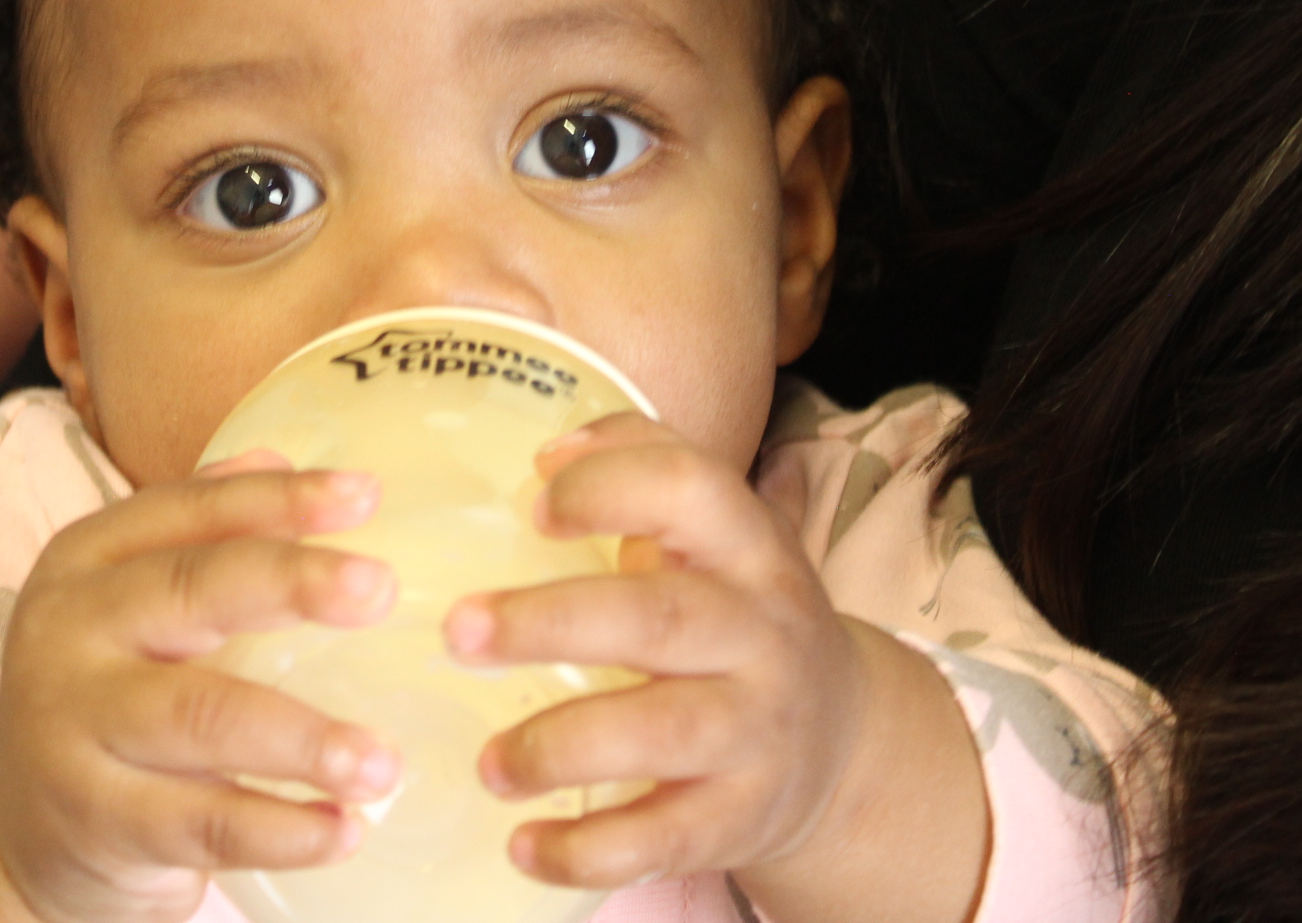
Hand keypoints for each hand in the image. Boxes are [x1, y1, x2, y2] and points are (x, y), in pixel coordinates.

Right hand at [0, 456, 404, 922]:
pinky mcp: (98, 822)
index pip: (187, 510)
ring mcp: (78, 729)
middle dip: (292, 584)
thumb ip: (201, 532)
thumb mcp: (131, 601)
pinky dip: (283, 829)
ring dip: (304, 739)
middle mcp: (72, 631)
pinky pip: (204, 823)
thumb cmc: (107, 689)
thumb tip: (281, 455)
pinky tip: (345, 829)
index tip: (366, 495)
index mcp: (87, 560)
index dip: (276, 500)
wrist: (11, 825)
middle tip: (380, 590)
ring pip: (202, 718)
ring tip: (382, 759)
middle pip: (191, 592)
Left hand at [442, 413, 872, 891]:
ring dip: (560, 746)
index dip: (610, 485)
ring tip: (488, 762)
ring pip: (661, 733)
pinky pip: (664, 838)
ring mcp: (759, 728)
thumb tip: (546, 453)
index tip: (532, 503)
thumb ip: (644, 469)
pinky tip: (524, 846)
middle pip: (659, 618)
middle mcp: (763, 632)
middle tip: (460, 631)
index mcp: (750, 547)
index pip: (693, 488)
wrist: (842, 741)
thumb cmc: (738, 616)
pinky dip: (588, 849)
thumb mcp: (720, 536)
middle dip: (551, 622)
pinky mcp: (743, 815)